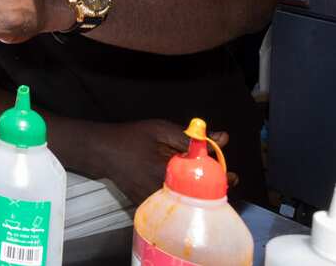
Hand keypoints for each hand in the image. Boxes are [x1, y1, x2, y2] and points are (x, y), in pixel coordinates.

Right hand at [93, 120, 230, 204]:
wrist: (102, 152)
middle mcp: (162, 190)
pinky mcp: (148, 204)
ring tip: (206, 184)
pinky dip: (183, 197)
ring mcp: (154, 200)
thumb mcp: (160, 129)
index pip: (203, 179)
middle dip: (213, 188)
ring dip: (199, 193)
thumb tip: (223, 137)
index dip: (222, 177)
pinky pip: (173, 205)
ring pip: (186, 203)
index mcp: (167, 170)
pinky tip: (186, 187)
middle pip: (198, 196)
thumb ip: (191, 137)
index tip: (233, 175)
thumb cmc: (131, 138)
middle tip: (223, 180)